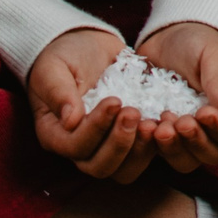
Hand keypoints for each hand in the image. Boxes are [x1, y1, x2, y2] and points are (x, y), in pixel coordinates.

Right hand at [28, 27, 157, 184]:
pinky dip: (156, 143)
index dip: (95, 129)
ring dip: (140, 149)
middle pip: (100, 167)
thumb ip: (58, 92)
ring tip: (152, 122)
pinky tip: (164, 122)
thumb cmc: (64, 56)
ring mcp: (107, 146)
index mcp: (55, 134)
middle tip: (134, 112)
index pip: (75, 147)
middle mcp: (80, 148)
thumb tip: (70, 121)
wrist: (87, 47)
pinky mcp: (131, 139)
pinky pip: (145, 155)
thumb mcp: (53, 67)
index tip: (114, 101)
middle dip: (119, 143)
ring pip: (125, 170)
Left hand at [135, 21, 217, 174]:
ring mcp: (195, 136)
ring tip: (160, 124)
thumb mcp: (213, 54)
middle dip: (196, 142)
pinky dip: (156, 146)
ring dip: (175, 148)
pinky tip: (147, 126)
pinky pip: (165, 154)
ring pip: (190, 161)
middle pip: (216, 154)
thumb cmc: (198, 43)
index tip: (203, 112)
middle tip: (179, 121)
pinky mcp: (170, 138)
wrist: (168, 39)